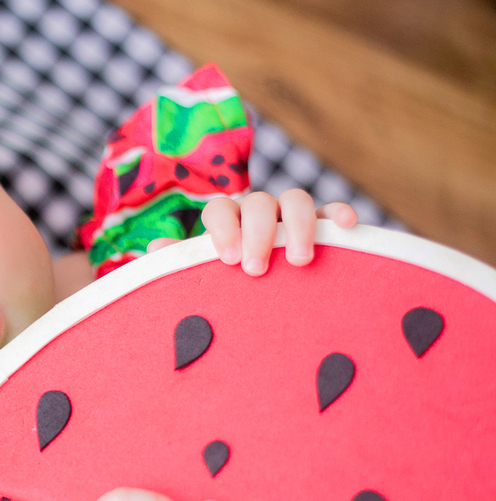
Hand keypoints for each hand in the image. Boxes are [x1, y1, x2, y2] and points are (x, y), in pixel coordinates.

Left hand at [146, 189, 357, 275]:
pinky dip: (340, 213)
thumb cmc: (226, 283)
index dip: (224, 228)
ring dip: (298, 225)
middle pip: (259, 203)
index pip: (221, 209)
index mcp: (227, 220)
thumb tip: (155, 249)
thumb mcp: (203, 276)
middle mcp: (258, 212)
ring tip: (297, 260)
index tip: (228, 258)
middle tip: (254, 269)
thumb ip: (180, 262)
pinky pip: (333, 212)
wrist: (258, 300)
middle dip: (257, 233)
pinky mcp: (324, 226)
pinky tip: (346, 227)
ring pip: (297, 199)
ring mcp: (291, 216)